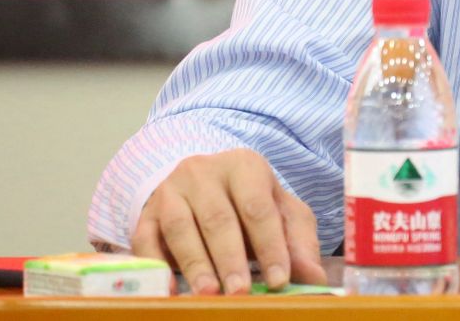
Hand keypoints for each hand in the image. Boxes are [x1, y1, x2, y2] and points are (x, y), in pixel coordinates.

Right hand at [131, 149, 326, 294]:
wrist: (201, 186)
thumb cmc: (248, 202)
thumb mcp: (280, 212)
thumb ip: (298, 242)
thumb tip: (313, 278)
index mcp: (244, 166)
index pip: (258, 208)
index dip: (270, 245)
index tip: (278, 280)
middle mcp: (204, 172)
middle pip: (218, 218)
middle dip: (230, 258)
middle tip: (240, 291)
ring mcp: (170, 191)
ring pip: (181, 227)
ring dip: (196, 264)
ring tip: (209, 293)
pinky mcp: (145, 214)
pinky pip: (145, 240)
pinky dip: (157, 265)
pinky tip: (171, 289)